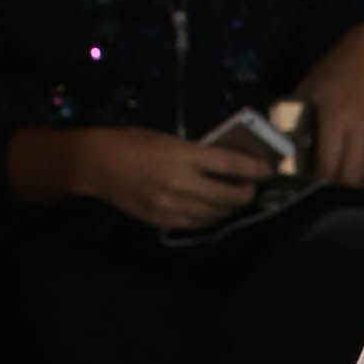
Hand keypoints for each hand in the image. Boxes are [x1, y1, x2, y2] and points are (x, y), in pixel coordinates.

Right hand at [66, 125, 260, 235]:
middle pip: (227, 195)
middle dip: (246, 193)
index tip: (267, 171)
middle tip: (250, 189)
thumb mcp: (167, 139)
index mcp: (182, 155)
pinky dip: (210, 219)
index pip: (230, 164)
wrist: (96, 165)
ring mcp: (171, 205)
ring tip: (234, 201)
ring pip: (214, 214)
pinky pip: (195, 225)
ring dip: (229, 209)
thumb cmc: (131, 142)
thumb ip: (195, 152)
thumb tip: (223, 163)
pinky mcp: (161, 220)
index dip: (254, 169)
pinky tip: (213, 212)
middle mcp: (181, 183)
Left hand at [294, 19, 363, 186]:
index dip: (320, 183)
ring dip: (357, 189)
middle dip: (338, 191)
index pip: (328, 164)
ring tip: (345, 197)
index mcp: (335, 116)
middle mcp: (360, 127)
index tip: (311, 190)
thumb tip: (285, 144)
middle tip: (326, 198)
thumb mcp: (310, 87)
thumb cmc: (338, 69)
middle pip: (350, 175)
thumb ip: (299, 116)